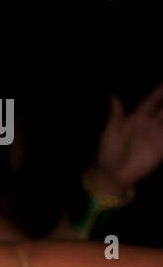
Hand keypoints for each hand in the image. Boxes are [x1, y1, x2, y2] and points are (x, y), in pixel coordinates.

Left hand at [91, 80, 162, 194]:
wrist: (112, 174)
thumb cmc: (108, 152)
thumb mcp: (110, 132)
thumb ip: (116, 115)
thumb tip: (113, 96)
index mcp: (135, 119)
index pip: (151, 102)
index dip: (159, 92)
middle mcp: (148, 125)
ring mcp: (156, 136)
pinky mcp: (161, 148)